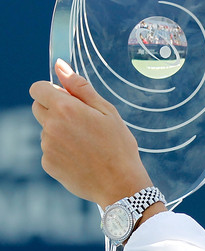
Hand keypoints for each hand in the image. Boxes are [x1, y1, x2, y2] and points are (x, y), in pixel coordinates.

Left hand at [30, 59, 152, 208]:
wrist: (119, 183)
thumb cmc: (118, 144)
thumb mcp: (107, 111)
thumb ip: (80, 87)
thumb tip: (60, 66)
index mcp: (65, 109)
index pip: (38, 89)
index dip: (51, 89)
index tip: (66, 96)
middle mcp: (50, 127)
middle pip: (39, 108)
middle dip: (55, 108)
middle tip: (82, 120)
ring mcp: (47, 147)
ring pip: (47, 129)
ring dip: (61, 130)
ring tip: (88, 142)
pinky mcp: (48, 164)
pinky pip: (50, 148)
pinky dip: (62, 149)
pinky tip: (82, 156)